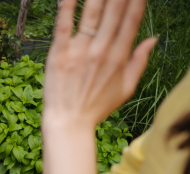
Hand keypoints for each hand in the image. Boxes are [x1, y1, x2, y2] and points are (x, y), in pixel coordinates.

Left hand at [43, 0, 156, 131]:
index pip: (131, 21)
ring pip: (91, 14)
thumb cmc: (96, 107)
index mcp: (118, 57)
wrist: (68, 123)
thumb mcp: (126, 89)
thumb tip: (153, 39)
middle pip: (113, 13)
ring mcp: (78, 51)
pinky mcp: (58, 54)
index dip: (136, 1)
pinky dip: (66, 8)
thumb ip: (139, 62)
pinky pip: (63, 26)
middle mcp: (100, 51)